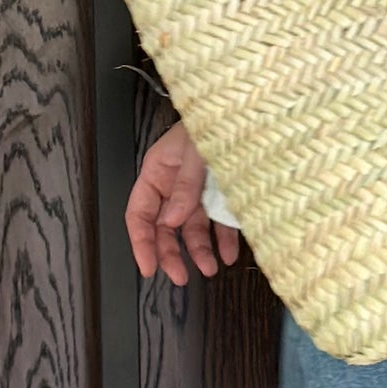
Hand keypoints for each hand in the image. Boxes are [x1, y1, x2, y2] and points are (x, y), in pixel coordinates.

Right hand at [126, 120, 240, 286]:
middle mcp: (173, 185)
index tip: (149, 268)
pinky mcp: (220, 194)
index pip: (139, 214)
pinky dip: (223, 239)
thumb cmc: (216, 120)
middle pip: (164, 227)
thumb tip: (173, 221)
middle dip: (170, 253)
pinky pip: (218, 221)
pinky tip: (230, 254)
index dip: (141, 243)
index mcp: (157, 172)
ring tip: (211, 269)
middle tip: (181, 278)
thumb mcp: (196, 152)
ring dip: (198, 251)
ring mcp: (197, 190)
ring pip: (191, 228)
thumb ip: (185, 186)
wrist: (246, 109)